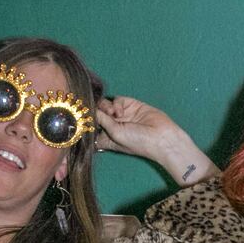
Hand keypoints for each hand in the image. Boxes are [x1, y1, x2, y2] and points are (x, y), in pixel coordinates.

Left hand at [95, 97, 218, 185]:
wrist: (162, 137)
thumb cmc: (138, 142)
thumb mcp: (114, 134)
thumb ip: (101, 120)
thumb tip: (90, 109)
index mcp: (106, 138)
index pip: (91, 128)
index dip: (86, 122)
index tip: (81, 118)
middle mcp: (112, 126)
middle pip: (97, 114)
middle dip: (95, 111)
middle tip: (98, 113)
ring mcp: (121, 115)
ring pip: (105, 105)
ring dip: (106, 107)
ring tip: (113, 113)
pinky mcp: (130, 105)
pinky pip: (117, 100)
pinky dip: (117, 104)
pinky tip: (120, 111)